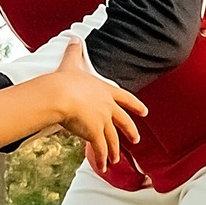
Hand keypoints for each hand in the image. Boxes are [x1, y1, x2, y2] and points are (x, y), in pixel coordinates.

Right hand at [50, 41, 146, 171]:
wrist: (60, 93)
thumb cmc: (65, 79)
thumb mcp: (72, 63)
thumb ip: (74, 51)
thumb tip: (74, 38)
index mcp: (105, 91)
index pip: (126, 98)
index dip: (135, 105)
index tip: (144, 112)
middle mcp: (108, 106)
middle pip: (124, 121)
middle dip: (130, 131)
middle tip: (135, 140)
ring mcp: (103, 121)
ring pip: (113, 138)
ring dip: (114, 150)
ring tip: (116, 160)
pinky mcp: (95, 133)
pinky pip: (101, 149)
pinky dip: (102, 158)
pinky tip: (103, 166)